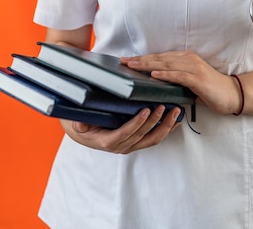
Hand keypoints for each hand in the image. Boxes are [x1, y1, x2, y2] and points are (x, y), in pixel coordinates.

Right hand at [60, 104, 180, 153]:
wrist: (83, 133)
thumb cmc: (82, 125)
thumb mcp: (77, 124)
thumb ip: (79, 125)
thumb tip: (79, 125)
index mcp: (108, 141)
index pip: (126, 133)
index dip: (137, 123)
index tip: (145, 111)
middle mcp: (122, 146)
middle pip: (144, 136)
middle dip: (156, 121)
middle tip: (164, 106)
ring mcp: (131, 144)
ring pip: (153, 138)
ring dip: (166, 125)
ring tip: (175, 111)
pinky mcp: (137, 141)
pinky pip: (154, 136)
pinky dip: (166, 128)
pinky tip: (176, 119)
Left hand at [121, 50, 241, 114]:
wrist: (231, 95)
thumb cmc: (209, 90)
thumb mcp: (188, 83)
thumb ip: (174, 80)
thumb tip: (155, 84)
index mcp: (185, 58)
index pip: (159, 57)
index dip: (142, 58)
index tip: (126, 61)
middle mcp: (188, 59)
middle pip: (159, 58)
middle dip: (140, 60)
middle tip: (123, 62)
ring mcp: (193, 67)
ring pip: (166, 64)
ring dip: (147, 64)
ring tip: (132, 66)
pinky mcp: (198, 79)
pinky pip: (178, 75)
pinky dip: (165, 74)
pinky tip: (154, 74)